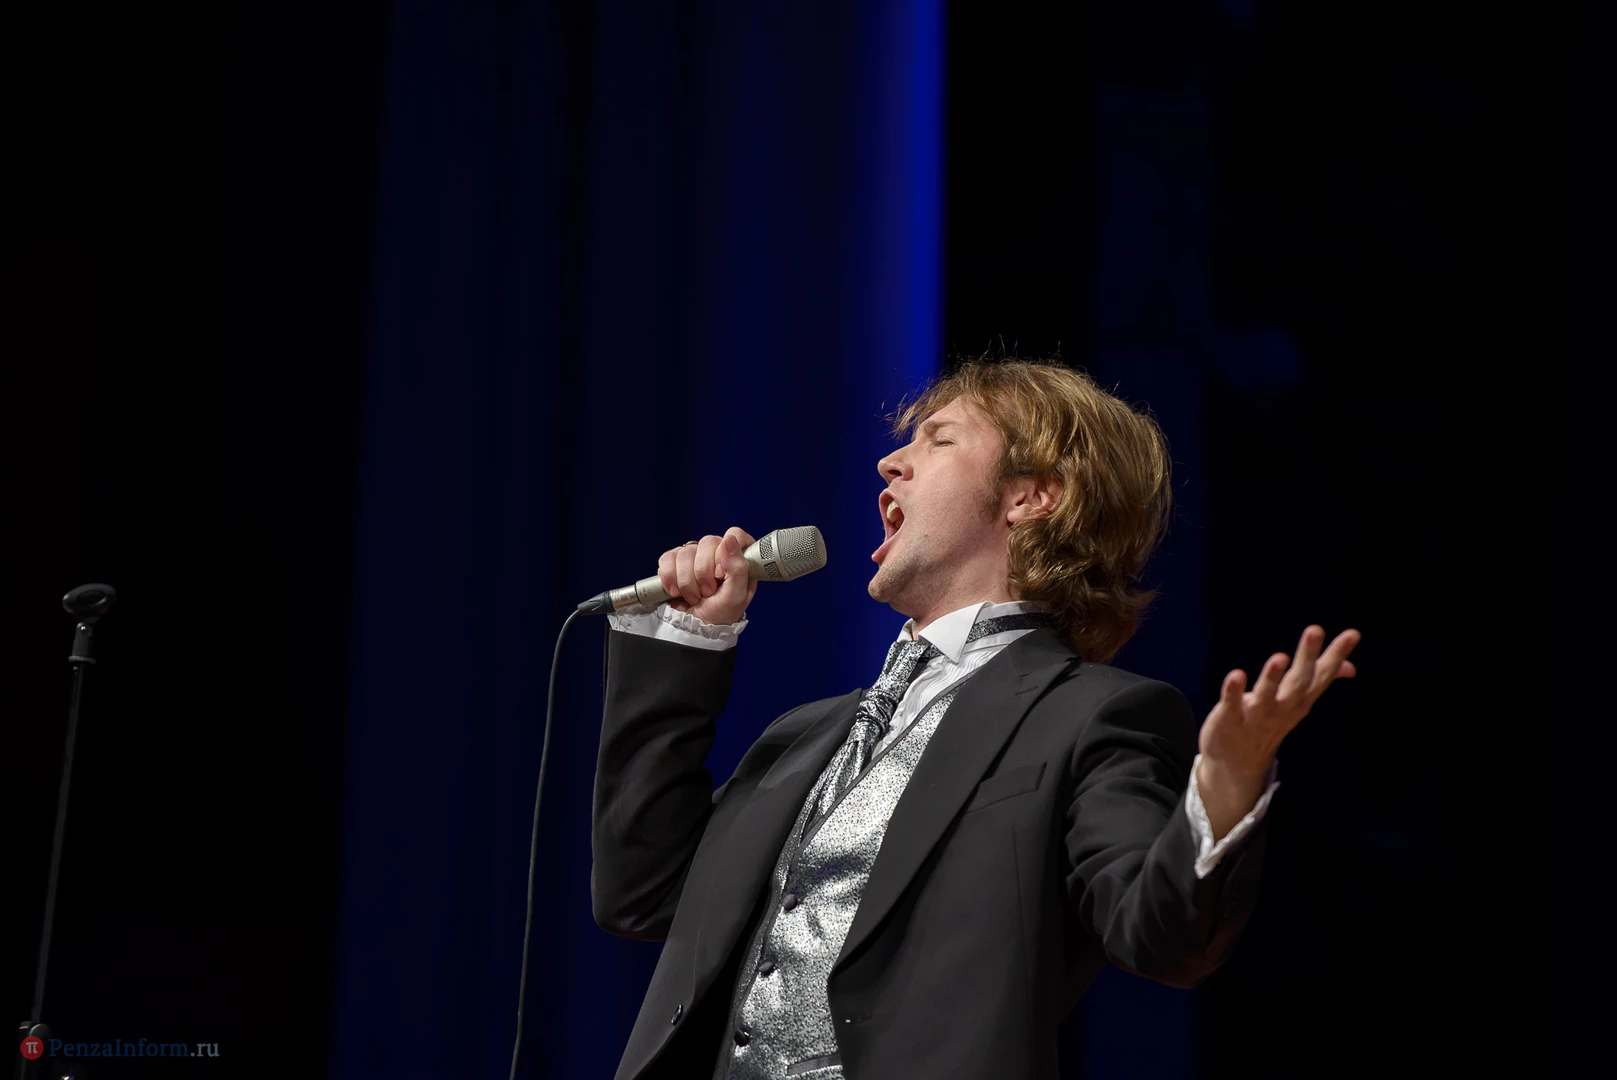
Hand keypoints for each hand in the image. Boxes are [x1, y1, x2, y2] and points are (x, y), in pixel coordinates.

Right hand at [655, 527, 758, 625]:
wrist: (695, 628)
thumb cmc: (721, 614)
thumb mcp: (736, 597)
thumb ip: (738, 568)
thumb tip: (730, 540)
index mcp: (738, 558)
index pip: (734, 534)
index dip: (725, 552)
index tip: (720, 574)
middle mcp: (717, 553)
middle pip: (707, 542)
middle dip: (704, 572)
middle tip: (708, 592)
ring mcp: (694, 556)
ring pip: (686, 552)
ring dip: (687, 581)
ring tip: (694, 596)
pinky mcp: (674, 562)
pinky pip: (668, 558)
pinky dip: (670, 578)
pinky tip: (676, 591)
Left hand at [1196, 625, 1360, 838]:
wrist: (1236, 763)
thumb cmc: (1268, 722)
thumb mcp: (1297, 702)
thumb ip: (1320, 680)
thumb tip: (1349, 666)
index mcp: (1299, 699)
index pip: (1321, 675)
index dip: (1336, 655)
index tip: (1352, 634)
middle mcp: (1282, 707)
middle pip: (1298, 681)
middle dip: (1307, 656)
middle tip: (1315, 630)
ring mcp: (1256, 715)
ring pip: (1267, 695)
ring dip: (1272, 677)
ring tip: (1280, 657)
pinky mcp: (1230, 719)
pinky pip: (1231, 704)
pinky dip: (1232, 691)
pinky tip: (1235, 675)